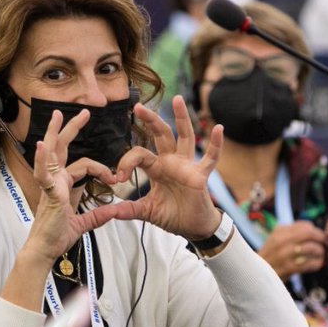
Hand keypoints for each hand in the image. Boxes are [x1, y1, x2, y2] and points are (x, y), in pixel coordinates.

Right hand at [20, 109, 123, 264]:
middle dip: (72, 129)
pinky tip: (42, 145)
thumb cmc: (57, 237)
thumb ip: (98, 215)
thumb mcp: (84, 223)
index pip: (83, 165)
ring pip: (52, 153)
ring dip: (55, 133)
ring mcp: (50, 184)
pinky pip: (43, 172)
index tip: (114, 178)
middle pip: (63, 149)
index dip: (101, 168)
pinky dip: (42, 159)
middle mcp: (55, 180)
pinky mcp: (48, 192)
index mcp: (63, 185)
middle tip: (83, 112)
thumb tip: (115, 211)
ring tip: (58, 115)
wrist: (45, 250)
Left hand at [99, 94, 223, 239]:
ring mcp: (187, 165)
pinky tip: (218, 128)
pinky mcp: (201, 175)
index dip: (126, 163)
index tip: (117, 179)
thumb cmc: (171, 215)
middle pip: (161, 134)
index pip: (139, 155)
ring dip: (181, 118)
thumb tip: (108, 212)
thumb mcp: (146, 211)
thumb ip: (129, 209)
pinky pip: (210, 158)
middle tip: (138, 106)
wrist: (192, 227)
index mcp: (157, 168)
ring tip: (178, 99)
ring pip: (184, 137)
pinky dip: (215, 144)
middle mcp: (171, 161)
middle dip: (151, 120)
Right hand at [259, 221, 326, 280]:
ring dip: (320, 252)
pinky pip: (310, 264)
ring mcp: (285, 255)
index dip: (315, 230)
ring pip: (312, 248)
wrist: (255, 274)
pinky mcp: (288, 268)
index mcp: (279, 231)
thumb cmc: (270, 256)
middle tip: (324, 244)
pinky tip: (316, 264)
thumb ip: (290, 232)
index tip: (318, 236)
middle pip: (310, 234)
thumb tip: (311, 228)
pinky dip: (317, 263)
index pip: (305, 225)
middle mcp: (281, 241)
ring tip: (320, 255)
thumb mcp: (275, 239)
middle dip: (321, 238)